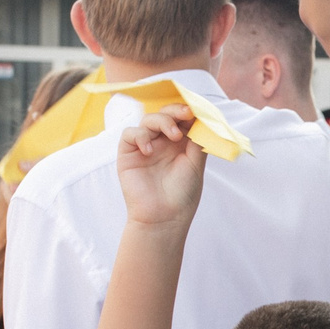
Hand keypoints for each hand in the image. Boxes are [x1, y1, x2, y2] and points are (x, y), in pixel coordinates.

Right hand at [116, 109, 208, 226]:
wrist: (164, 218)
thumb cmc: (182, 195)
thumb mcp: (195, 163)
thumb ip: (197, 139)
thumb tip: (201, 117)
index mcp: (180, 144)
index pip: (181, 119)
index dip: (187, 111)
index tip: (196, 110)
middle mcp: (162, 143)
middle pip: (165, 114)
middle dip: (175, 110)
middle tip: (186, 114)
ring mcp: (145, 147)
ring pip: (148, 120)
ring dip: (162, 122)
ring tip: (174, 136)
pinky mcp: (128, 154)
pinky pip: (129, 134)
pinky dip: (140, 136)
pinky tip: (149, 151)